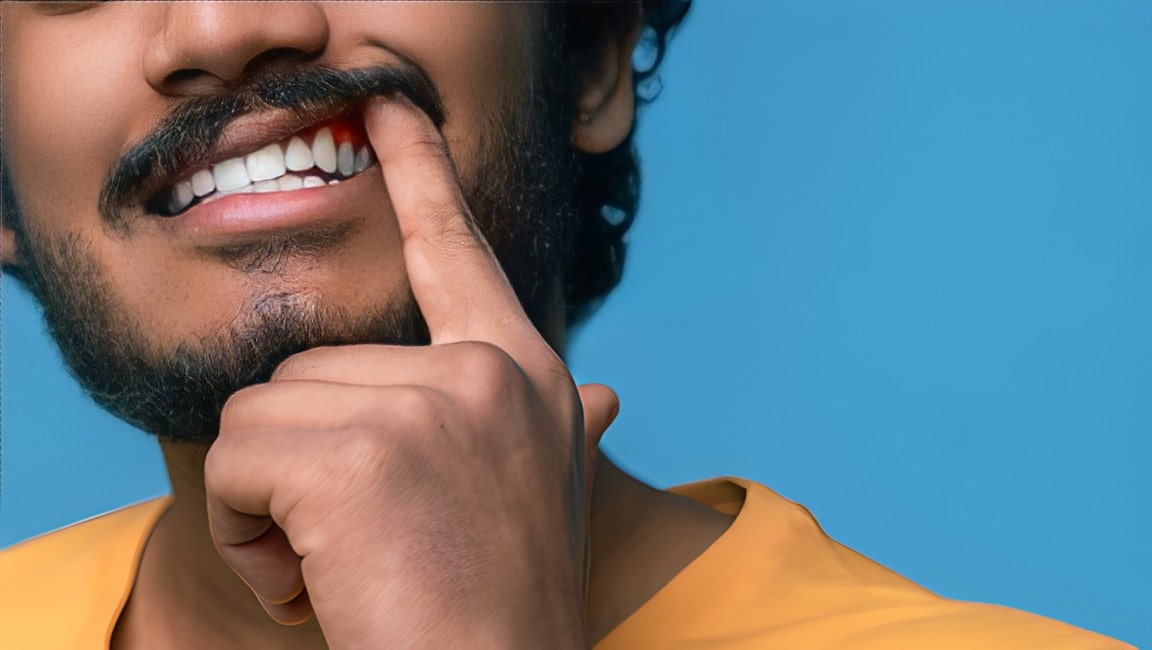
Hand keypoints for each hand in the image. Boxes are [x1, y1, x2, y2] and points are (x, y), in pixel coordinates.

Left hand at [203, 96, 618, 648]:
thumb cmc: (500, 607)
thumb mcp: (535, 494)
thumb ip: (555, 425)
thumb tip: (610, 395)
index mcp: (525, 378)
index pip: (460, 255)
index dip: (423, 178)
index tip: (392, 109)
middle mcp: (490, 375)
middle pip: (312, 366)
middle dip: (301, 465)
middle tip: (355, 546)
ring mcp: (434, 405)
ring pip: (262, 414)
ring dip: (268, 503)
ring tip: (339, 565)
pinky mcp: (364, 454)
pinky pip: (235, 459)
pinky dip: (242, 529)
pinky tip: (310, 580)